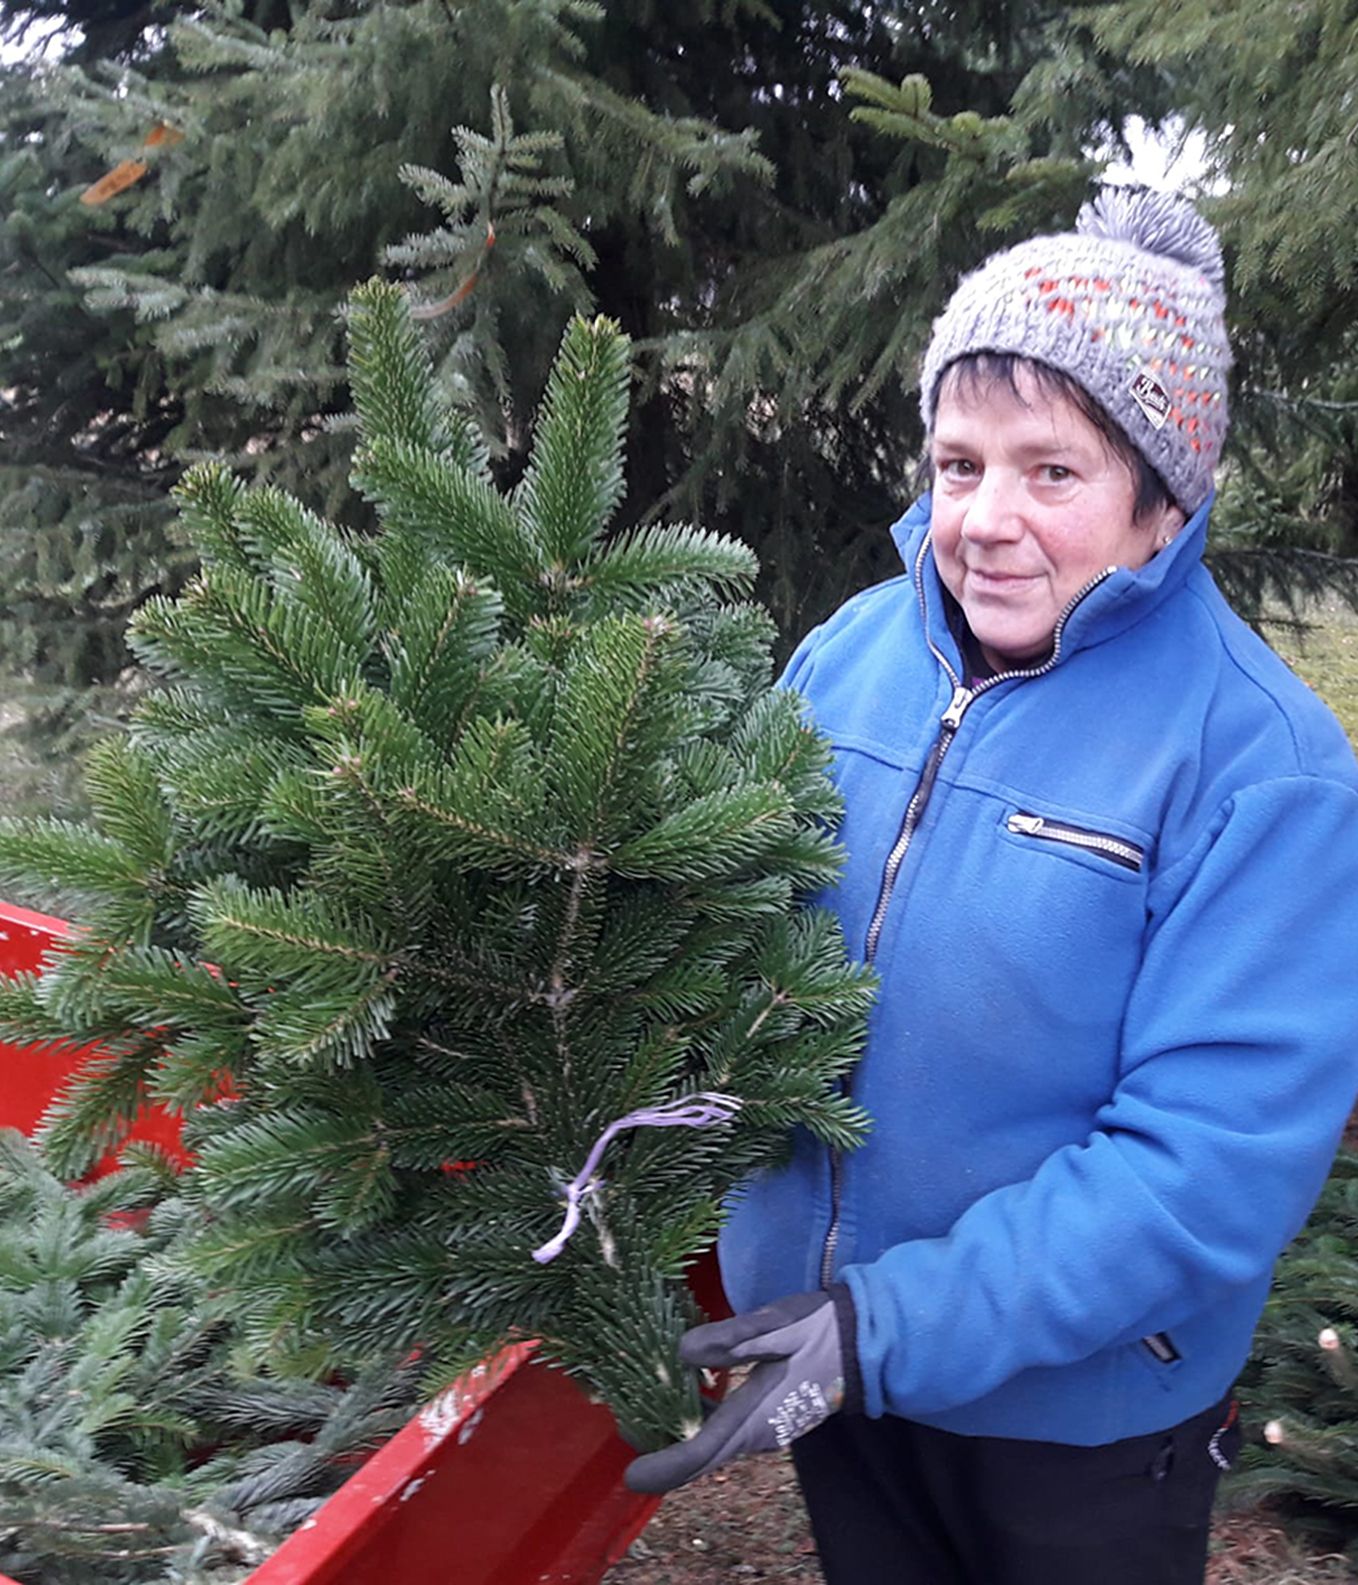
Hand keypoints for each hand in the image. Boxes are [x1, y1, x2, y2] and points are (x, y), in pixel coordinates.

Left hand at [624, 1288, 858, 1493]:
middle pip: (701, 1456)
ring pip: (712, 1443)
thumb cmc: (817, 1330)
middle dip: (662, 1449)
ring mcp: (764, 1428)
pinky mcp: (769, 1416)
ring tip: (644, 1408)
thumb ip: (729, 1339)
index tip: (631, 1475)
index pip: (700, 1455)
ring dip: (679, 1433)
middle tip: (626, 1427)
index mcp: (754, 1417)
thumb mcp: (774, 1326)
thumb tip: (681, 1351)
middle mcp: (756, 1433)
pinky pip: (725, 1429)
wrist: (863, 1341)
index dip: (664, 1468)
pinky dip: (699, 1419)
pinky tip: (685, 1391)